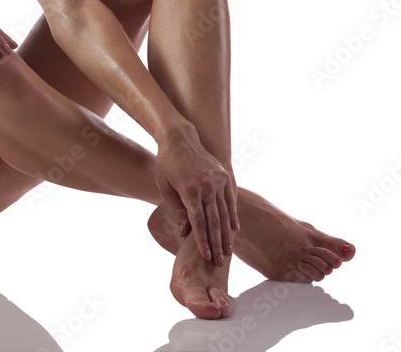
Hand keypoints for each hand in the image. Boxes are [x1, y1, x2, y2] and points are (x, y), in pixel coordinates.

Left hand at [154, 123, 238, 264]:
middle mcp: (206, 185)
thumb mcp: (165, 187)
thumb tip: (185, 232)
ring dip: (227, 234)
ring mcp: (217, 180)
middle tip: (219, 263)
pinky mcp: (224, 176)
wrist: (179, 139)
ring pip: (225, 212)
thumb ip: (176, 210)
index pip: (198, 221)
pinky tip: (235, 230)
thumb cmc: (167, 164)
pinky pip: (231, 200)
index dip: (202, 240)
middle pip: (214, 220)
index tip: (206, 256)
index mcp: (189, 189)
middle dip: (217, 244)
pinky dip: (233, 215)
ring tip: (228, 252)